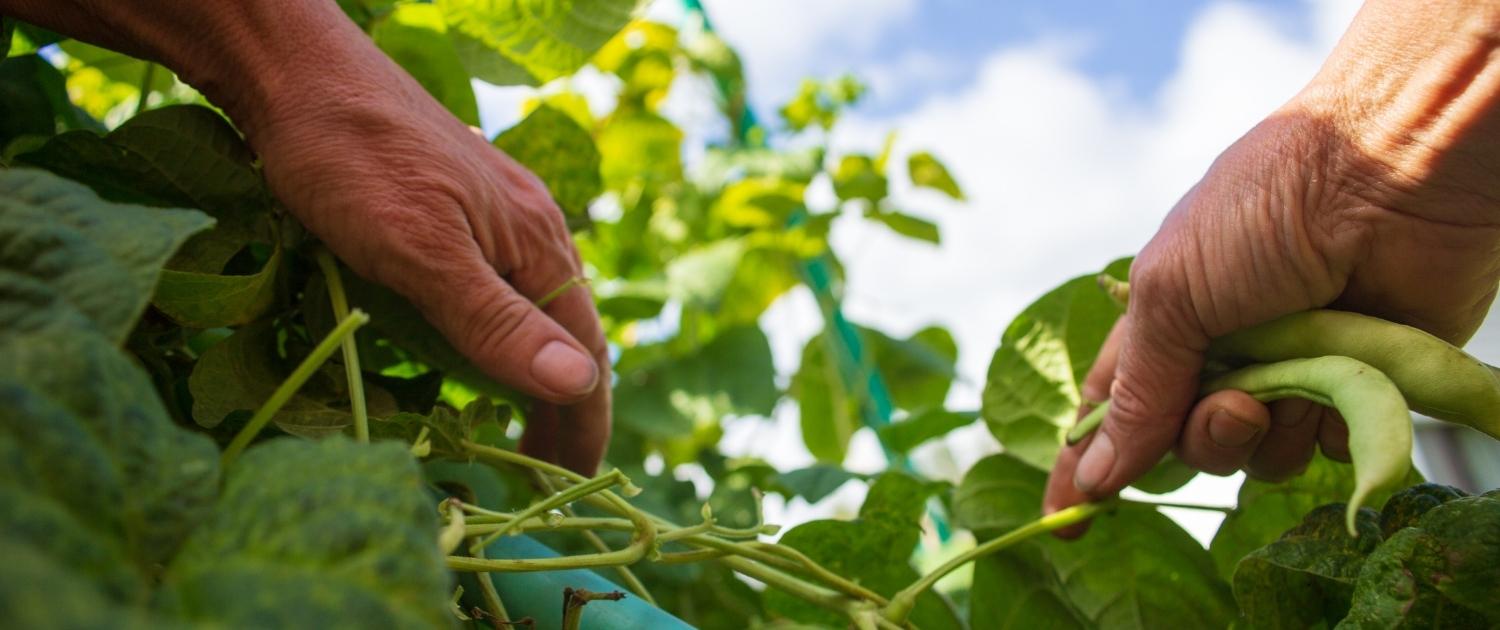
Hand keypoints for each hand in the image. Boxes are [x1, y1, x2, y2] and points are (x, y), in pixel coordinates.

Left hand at [243, 30, 609, 474]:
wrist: (292, 69)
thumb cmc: (351, 158)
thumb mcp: (422, 252)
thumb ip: (498, 321)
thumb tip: (579, 384)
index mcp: (537, 242)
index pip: (585, 351)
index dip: (582, 422)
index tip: (573, 484)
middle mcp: (529, 229)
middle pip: (565, 334)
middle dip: (560, 408)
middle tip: (537, 474)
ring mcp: (493, 214)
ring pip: (531, 309)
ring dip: (529, 374)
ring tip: (511, 429)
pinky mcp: (455, 206)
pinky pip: (497, 285)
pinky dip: (497, 336)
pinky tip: (471, 351)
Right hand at [1044, 0, 1499, 534]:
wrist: (1391, 177)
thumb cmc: (1262, 212)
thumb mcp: (1171, 295)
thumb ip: (1137, 393)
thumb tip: (1096, 475)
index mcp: (1163, 323)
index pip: (1109, 412)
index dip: (1084, 467)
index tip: (1068, 522)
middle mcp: (1222, 354)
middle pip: (1185, 444)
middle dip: (1201, 438)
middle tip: (1234, 404)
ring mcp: (1289, 373)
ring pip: (1257, 457)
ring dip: (1270, 434)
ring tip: (1295, 382)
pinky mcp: (1355, 387)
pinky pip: (1326, 449)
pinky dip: (1331, 427)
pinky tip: (1346, 383)